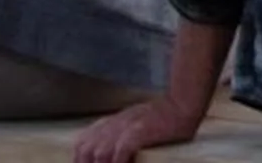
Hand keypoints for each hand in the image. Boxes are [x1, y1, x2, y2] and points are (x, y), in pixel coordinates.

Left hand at [75, 97, 206, 162]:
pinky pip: (120, 150)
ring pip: (99, 153)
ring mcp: (126, 126)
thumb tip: (104, 155)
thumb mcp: (132, 123)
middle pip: (85, 150)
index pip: (81, 144)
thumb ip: (117, 135)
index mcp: (110, 123)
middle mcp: (114, 124)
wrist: (182, 104)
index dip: (79, 160)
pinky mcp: (139, 130)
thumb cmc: (161, 118)